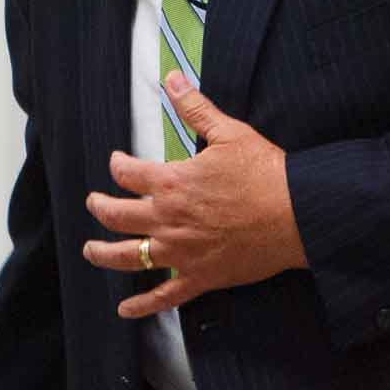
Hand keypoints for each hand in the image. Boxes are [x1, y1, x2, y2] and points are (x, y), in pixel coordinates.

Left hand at [83, 71, 307, 317]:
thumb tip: (171, 79)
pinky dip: (141, 306)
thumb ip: (195, 108)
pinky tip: (126, 310)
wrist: (297, 214)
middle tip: (94, 204)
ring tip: (91, 250)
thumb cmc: (265, 172)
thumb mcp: (229, 132)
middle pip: (116, 216)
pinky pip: (163, 296)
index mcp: (171, 182)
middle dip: (99, 208)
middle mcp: (167, 219)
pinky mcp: (200, 277)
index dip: (117, 166)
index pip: (127, 174)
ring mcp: (180, 252)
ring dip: (103, 254)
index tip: (116, 162)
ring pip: (128, 257)